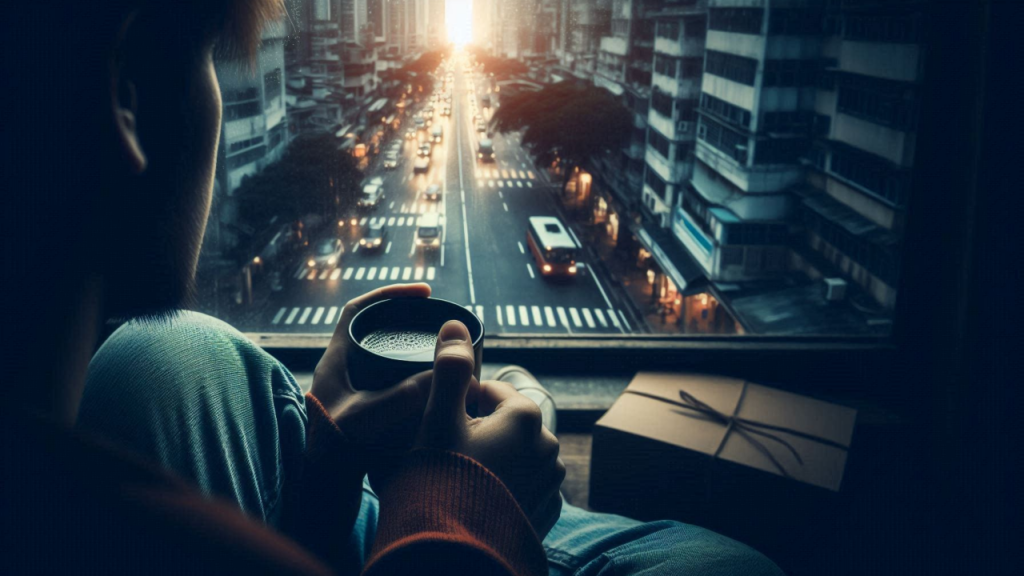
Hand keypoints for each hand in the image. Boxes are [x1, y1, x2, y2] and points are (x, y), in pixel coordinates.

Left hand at [311, 284, 436, 464]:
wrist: (318, 488)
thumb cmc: (329, 453)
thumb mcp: (364, 421)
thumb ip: (398, 400)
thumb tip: (436, 377)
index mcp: (337, 360)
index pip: (358, 309)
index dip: (389, 294)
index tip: (423, 292)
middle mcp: (344, 370)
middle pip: (376, 328)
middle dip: (408, 319)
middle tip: (438, 320)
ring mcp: (356, 389)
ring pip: (387, 354)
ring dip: (413, 347)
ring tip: (442, 348)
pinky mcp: (368, 408)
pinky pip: (395, 378)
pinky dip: (417, 374)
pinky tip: (436, 383)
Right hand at [416, 321, 564, 538]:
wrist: (455, 554)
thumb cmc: (441, 484)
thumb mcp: (437, 421)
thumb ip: (450, 369)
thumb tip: (457, 324)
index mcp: (525, 416)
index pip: (488, 390)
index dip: (455, 403)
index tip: (434, 426)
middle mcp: (547, 446)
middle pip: (502, 422)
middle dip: (474, 432)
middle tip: (441, 455)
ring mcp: (550, 483)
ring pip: (513, 454)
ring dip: (489, 459)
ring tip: (457, 479)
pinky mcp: (545, 512)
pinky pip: (521, 486)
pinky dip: (502, 486)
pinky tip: (475, 499)